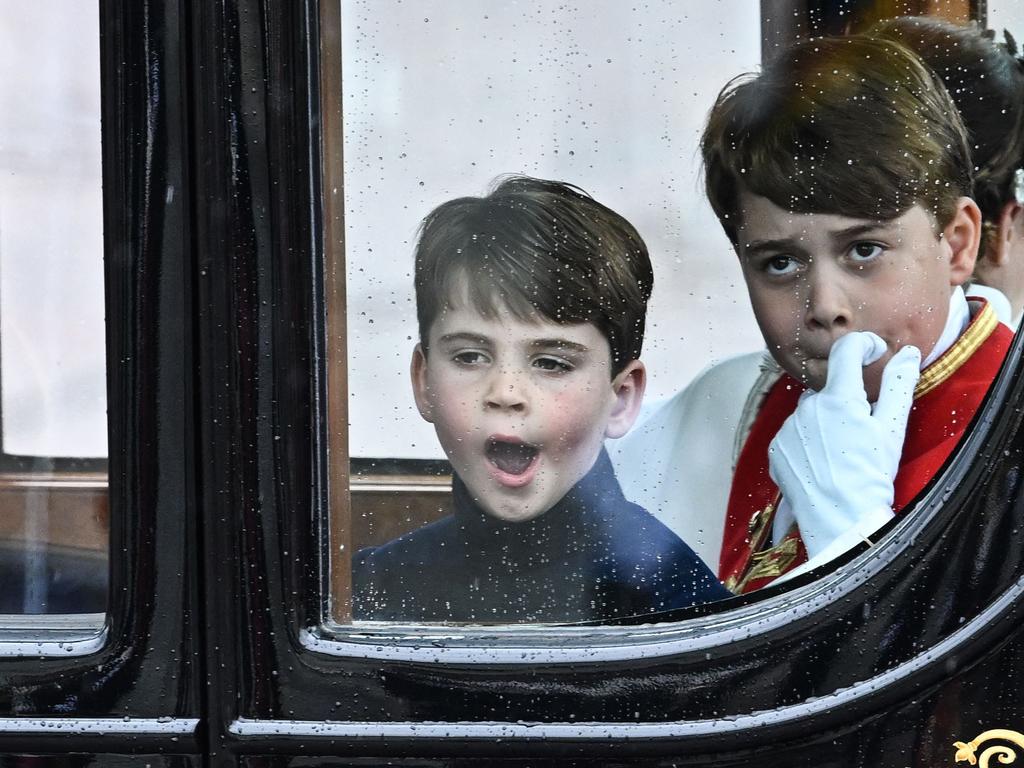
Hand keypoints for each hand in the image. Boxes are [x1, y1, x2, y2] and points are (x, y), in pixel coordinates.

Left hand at [769, 332, 920, 557]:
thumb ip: (899, 385)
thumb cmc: (871, 476)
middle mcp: (806, 408)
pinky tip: (823, 463)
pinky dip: (807, 442)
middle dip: (846, 402)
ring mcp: (786, 429)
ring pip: (810, 413)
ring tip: (842, 454)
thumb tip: (906, 353)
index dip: (863, 346)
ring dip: (825, 423)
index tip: (873, 353)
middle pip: (829, 389)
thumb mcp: (892, 429)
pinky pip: (793, 435)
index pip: (846, 350)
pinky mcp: (774, 449)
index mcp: (838, 398)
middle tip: (862, 433)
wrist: (841, 520)